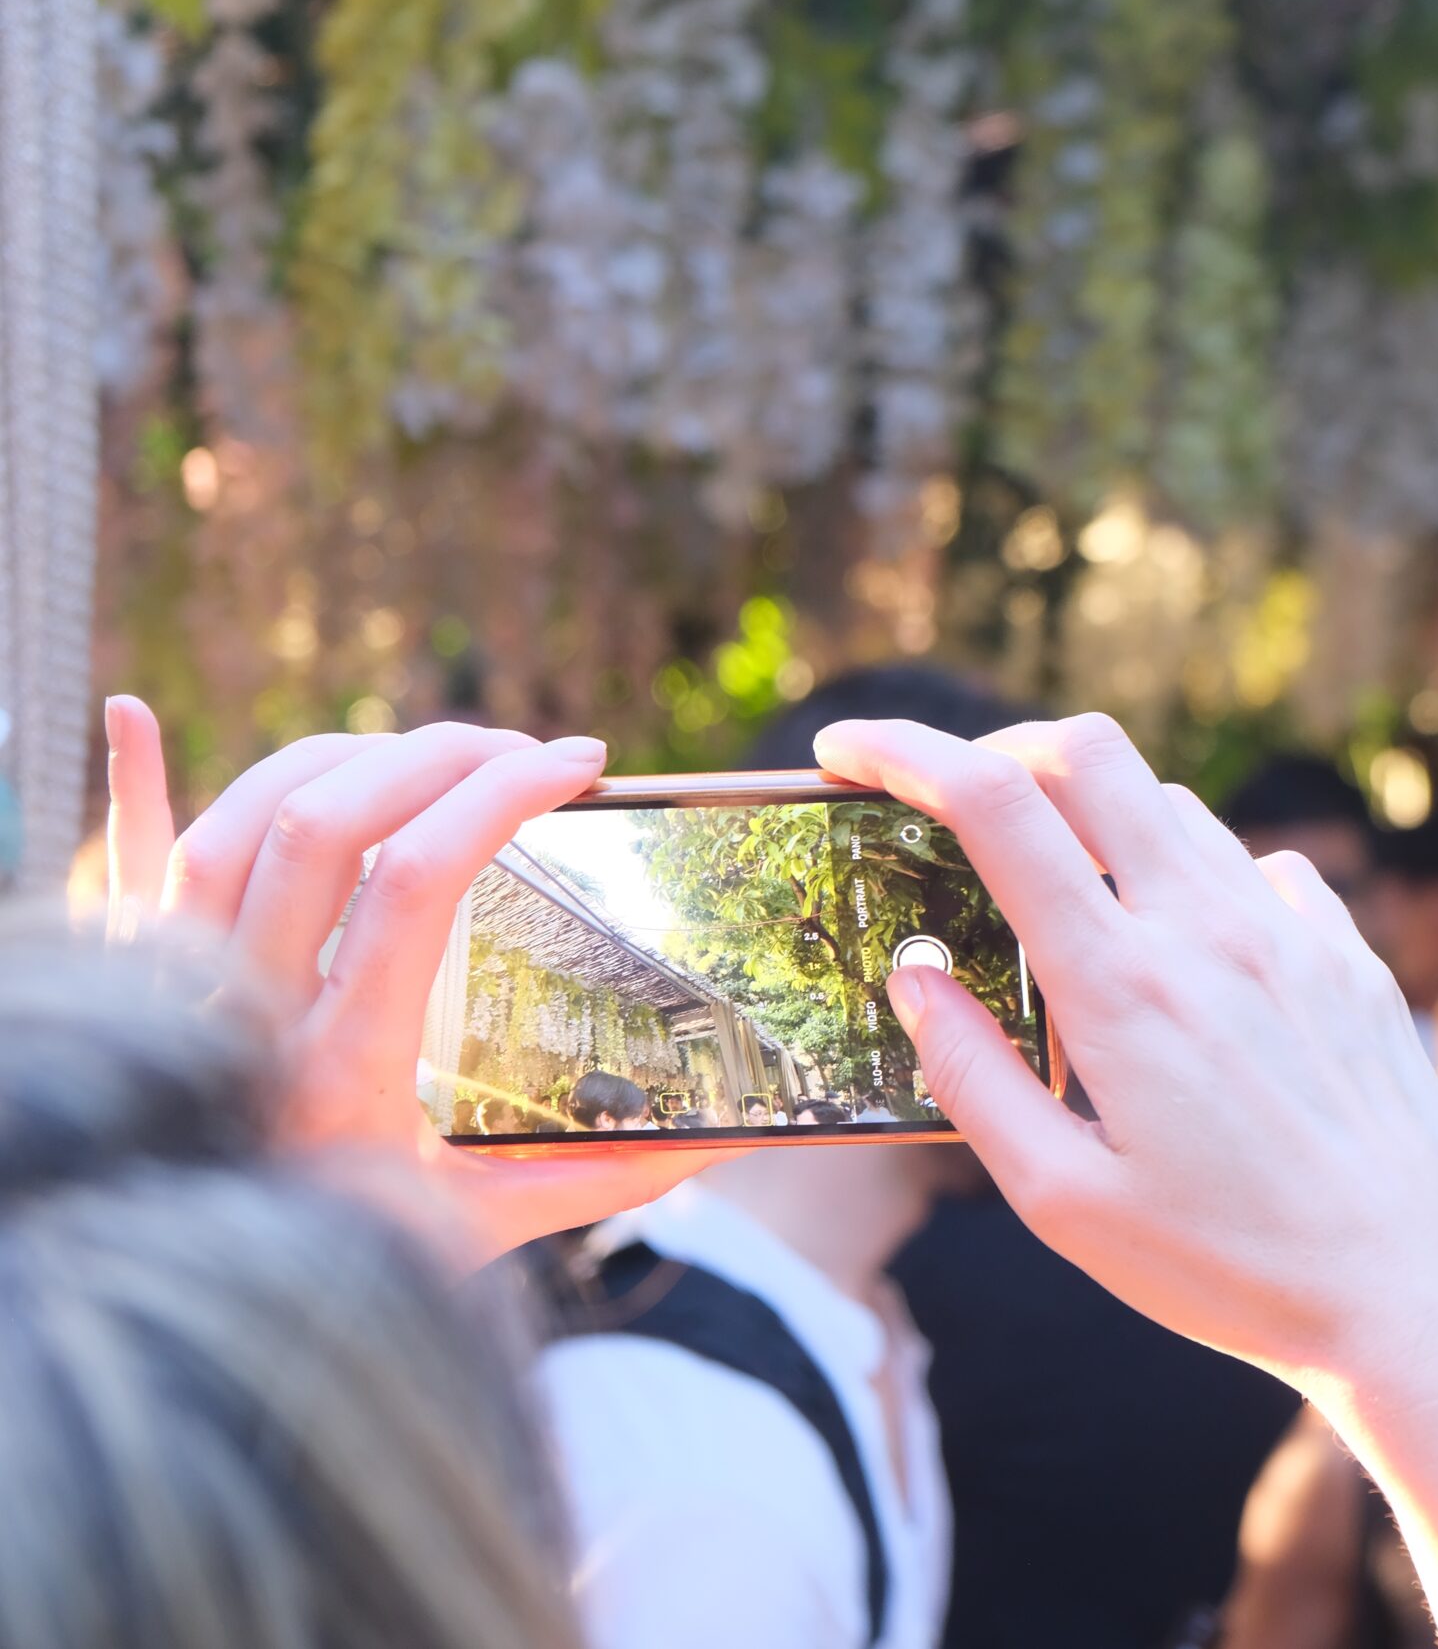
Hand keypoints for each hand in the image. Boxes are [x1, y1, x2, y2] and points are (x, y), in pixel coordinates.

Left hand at [104, 697, 735, 1262]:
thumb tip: (732, 1140)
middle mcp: (242, 1016)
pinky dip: (128, 779)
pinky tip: (128, 708)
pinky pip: (117, 861)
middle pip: (322, 822)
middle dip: (437, 754)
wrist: (193, 1316)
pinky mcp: (129, 984)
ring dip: (338, 756)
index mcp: (341, 1069)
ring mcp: (172, 990)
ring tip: (428, 752)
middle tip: (522, 749)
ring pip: (235, 822)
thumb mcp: (480, 1231)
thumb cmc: (341, 1270)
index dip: (502, 796)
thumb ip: (601, 1176)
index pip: (414, 880)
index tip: (579, 766)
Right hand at [817, 714, 1437, 1648]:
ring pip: (1174, 807)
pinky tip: (1189, 961)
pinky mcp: (1351, 955)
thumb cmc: (1229, 1270)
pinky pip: (1257, 869)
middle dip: (1003, 749)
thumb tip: (914, 971)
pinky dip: (1197, 882)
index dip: (905, 751)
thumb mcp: (1064, 1202)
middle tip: (956, 805)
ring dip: (1100, 822)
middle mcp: (1211, 928)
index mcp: (1122, 984)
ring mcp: (1293, 931)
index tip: (845, 748)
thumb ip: (972, 1075)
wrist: (1411, 1299)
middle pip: (1090, 752)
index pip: (995, 802)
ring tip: (1069, 906)